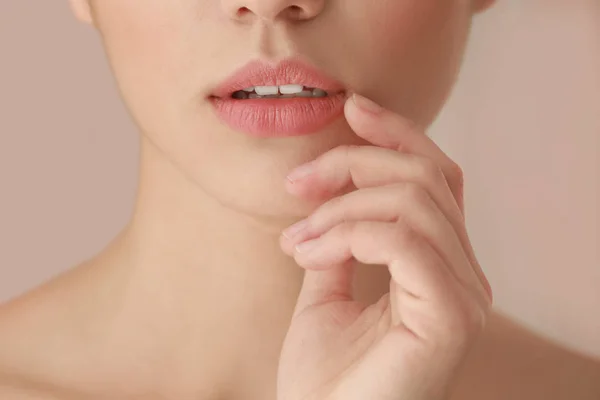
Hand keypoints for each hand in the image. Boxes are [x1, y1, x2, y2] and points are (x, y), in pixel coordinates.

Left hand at [277, 94, 492, 399]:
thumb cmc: (324, 376)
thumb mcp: (326, 288)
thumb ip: (340, 239)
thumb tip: (330, 193)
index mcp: (440, 267)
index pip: (435, 178)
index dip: (398, 134)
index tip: (351, 108)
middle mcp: (464, 276)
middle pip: (424, 176)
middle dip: (353, 163)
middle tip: (296, 186)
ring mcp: (463, 295)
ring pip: (413, 200)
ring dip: (341, 207)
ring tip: (297, 237)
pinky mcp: (451, 314)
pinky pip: (403, 237)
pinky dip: (348, 232)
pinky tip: (310, 255)